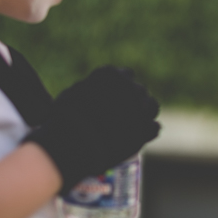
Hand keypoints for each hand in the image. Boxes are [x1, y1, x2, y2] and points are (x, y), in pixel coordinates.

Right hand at [25, 66, 159, 194]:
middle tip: (122, 117)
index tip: (114, 100)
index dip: (120, 90)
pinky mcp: (146, 129)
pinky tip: (138, 138)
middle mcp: (130, 86)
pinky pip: (154, 128)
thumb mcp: (71, 95)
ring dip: (144, 114)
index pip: (125, 76)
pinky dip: (147, 133)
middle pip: (139, 92)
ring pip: (151, 107)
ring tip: (132, 127)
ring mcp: (141, 107)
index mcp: (112, 75)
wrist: (71, 143)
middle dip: (133, 102)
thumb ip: (89, 89)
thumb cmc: (64, 118)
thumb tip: (94, 91)